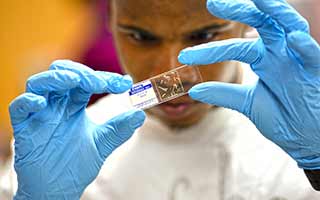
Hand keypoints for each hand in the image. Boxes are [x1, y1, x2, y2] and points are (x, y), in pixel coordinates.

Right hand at [9, 60, 145, 198]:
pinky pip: (18, 108)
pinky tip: (41, 103)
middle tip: (101, 82)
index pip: (87, 82)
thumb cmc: (76, 164)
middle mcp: (56, 106)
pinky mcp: (24, 130)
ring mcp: (39, 116)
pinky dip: (28, 102)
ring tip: (75, 80)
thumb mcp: (102, 143)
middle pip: (62, 74)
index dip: (106, 78)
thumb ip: (119, 129)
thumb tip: (141, 114)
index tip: (126, 83)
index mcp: (73, 106)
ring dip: (56, 78)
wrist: (59, 189)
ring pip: (39, 84)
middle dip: (82, 73)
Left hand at [178, 0, 319, 168]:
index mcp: (263, 59)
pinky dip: (304, 46)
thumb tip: (194, 90)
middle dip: (239, 10)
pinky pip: (313, 55)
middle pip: (261, 23)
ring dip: (275, 12)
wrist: (307, 138)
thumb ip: (223, 94)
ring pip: (289, 27)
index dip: (210, 50)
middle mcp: (279, 53)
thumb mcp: (248, 103)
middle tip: (213, 3)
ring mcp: (298, 60)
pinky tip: (293, 38)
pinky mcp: (316, 72)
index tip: (184, 56)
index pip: (235, 46)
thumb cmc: (283, 117)